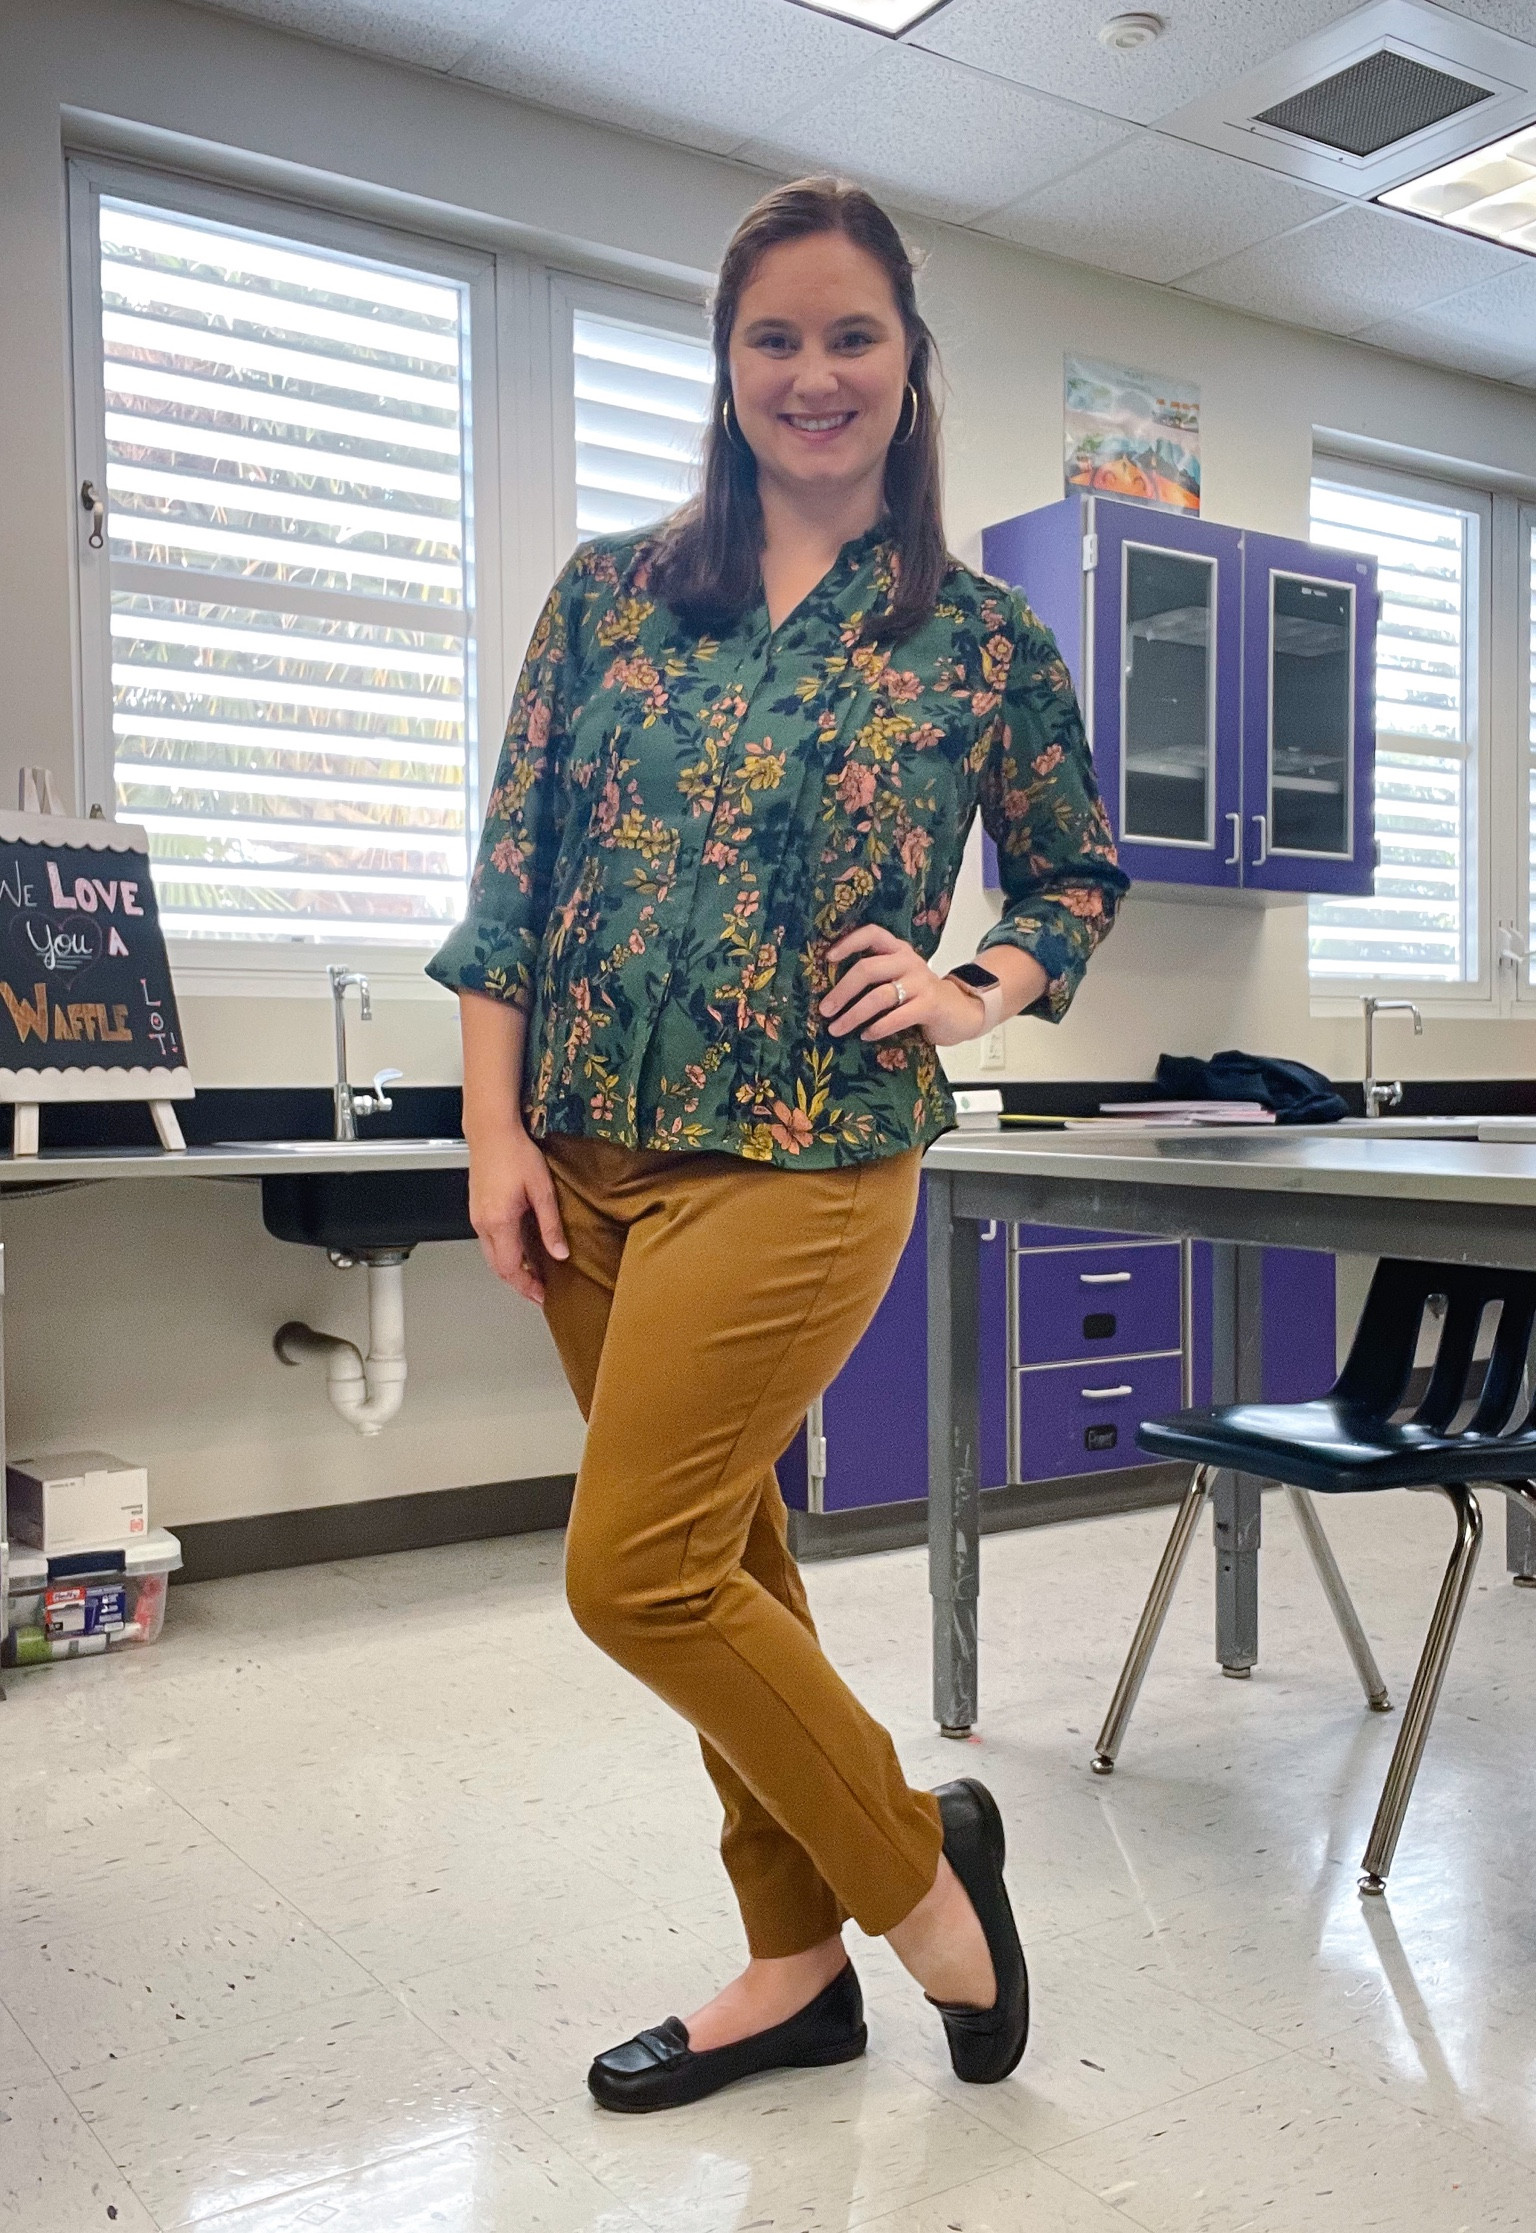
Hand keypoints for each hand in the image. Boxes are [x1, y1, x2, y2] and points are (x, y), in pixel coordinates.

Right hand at [465, 1123, 568, 1301]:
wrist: (492, 1131)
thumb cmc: (516, 1153)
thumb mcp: (542, 1190)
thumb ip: (551, 1225)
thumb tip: (560, 1253)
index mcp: (499, 1222)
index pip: (511, 1268)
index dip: (527, 1287)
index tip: (542, 1296)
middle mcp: (483, 1224)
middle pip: (498, 1267)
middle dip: (519, 1283)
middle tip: (539, 1291)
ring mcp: (477, 1217)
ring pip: (491, 1256)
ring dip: (511, 1269)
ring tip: (533, 1274)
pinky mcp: (477, 1209)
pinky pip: (488, 1242)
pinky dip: (504, 1253)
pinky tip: (519, 1249)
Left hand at [821, 925, 985, 1048]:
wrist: (960, 1012)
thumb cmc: (919, 996)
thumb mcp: (899, 977)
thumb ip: (875, 977)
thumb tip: (832, 993)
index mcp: (898, 949)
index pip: (872, 934)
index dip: (848, 943)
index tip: (828, 959)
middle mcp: (909, 961)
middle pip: (868, 969)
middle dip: (842, 991)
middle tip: (825, 1010)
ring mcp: (921, 982)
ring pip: (879, 996)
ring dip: (853, 1015)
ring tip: (837, 1029)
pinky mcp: (930, 1005)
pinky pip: (897, 1017)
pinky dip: (878, 1028)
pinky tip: (866, 1035)